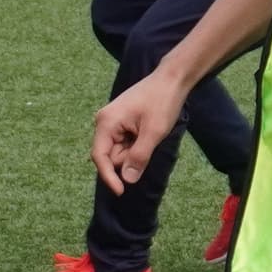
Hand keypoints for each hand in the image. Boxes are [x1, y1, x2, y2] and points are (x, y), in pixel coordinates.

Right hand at [92, 73, 185, 193]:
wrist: (171, 79)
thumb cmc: (162, 101)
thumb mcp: (154, 132)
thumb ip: (138, 157)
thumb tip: (127, 180)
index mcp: (106, 122)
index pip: (100, 157)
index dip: (109, 177)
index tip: (121, 192)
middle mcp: (104, 122)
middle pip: (111, 155)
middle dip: (130, 157)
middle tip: (149, 141)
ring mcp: (112, 122)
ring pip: (120, 151)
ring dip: (136, 150)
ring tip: (150, 133)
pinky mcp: (120, 122)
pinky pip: (125, 143)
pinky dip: (137, 144)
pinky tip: (148, 131)